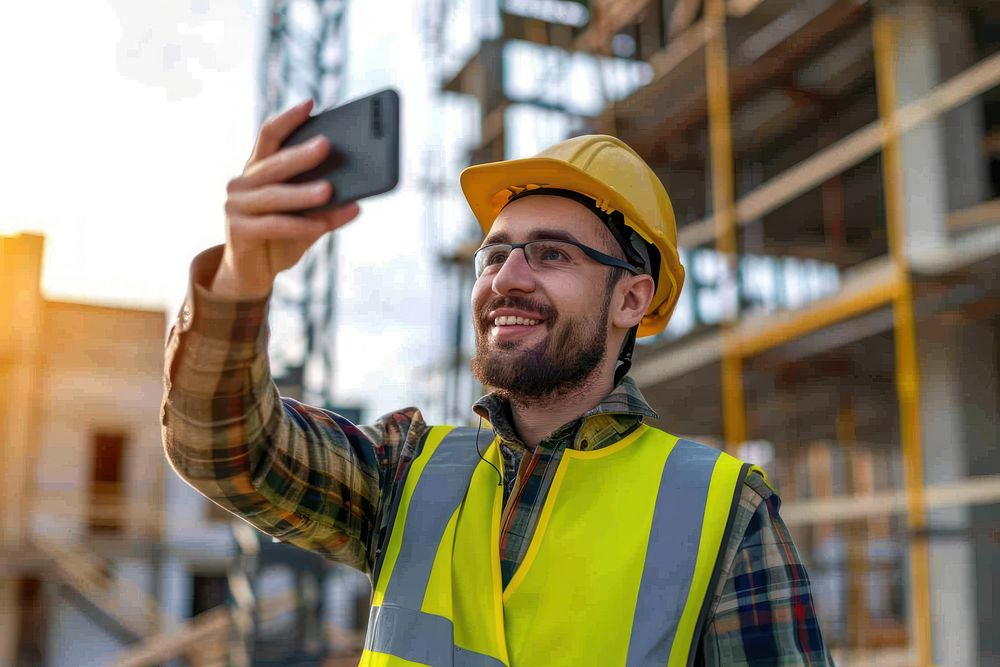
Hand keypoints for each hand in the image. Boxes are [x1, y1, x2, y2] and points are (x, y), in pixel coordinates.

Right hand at [212, 99, 360, 298]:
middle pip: (274, 163)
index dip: (288, 119)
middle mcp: (242, 184)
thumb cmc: (281, 238)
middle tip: (327, 144)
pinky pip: (275, 224)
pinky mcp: (238, 231)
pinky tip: (322, 225)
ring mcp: (236, 206)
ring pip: (275, 195)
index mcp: (257, 171)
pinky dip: (301, 224)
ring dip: (304, 193)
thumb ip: (325, 206)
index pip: (269, 136)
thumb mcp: (307, 219)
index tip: (310, 103)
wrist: (252, 275)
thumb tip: (358, 199)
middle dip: (302, 154)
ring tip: (330, 190)